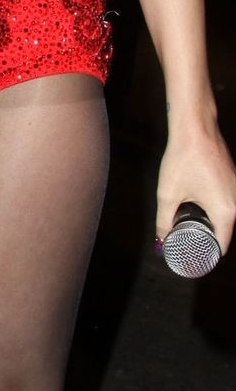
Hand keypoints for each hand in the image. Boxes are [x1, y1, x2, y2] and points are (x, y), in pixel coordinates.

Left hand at [155, 119, 235, 254]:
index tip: (195, 262)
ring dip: (212, 226)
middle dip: (208, 241)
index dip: (208, 256)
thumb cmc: (183, 160)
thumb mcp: (168, 195)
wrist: (195, 129)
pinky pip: (227, 203)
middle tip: (189, 249)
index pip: (222, 244)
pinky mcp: (233, 180)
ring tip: (192, 233)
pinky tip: (199, 212)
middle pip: (226, 232)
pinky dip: (216, 211)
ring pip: (227, 217)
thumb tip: (161, 239)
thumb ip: (164, 221)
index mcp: (226, 211)